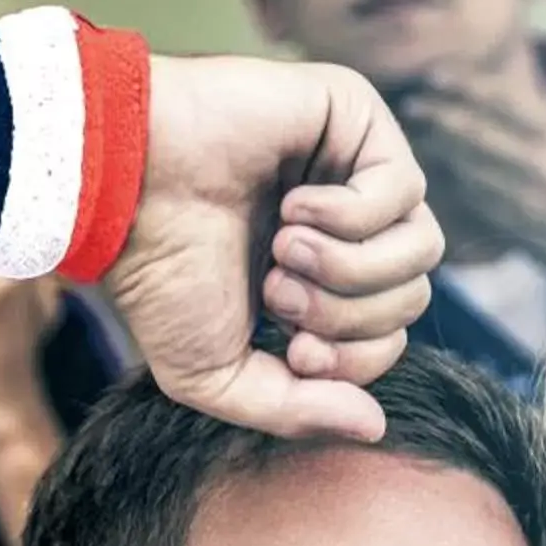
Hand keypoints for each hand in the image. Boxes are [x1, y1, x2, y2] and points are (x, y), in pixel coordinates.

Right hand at [105, 55, 439, 440]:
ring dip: (347, 268)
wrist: (123, 191)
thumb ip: (296, 410)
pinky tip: (290, 205)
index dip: (353, 358)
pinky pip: (406, 190)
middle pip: (412, 299)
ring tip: (283, 248)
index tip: (291, 345)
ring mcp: (354, 170)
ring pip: (422, 252)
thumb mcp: (215, 375)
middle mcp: (345, 227)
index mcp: (317, 282)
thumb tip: (376, 427)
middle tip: (276, 289)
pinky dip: (347, 216)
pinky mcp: (358, 118)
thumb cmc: (158, 274)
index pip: (389, 338)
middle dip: (344, 314)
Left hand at [398, 64, 545, 289]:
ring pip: (471, 175)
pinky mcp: (526, 238)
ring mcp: (530, 209)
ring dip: (442, 153)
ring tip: (417, 136)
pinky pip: (481, 212)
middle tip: (411, 103)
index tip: (437, 75)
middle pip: (476, 138)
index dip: (466, 88)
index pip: (504, 105)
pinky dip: (458, 194)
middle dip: (441, 118)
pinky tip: (441, 182)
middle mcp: (541, 172)